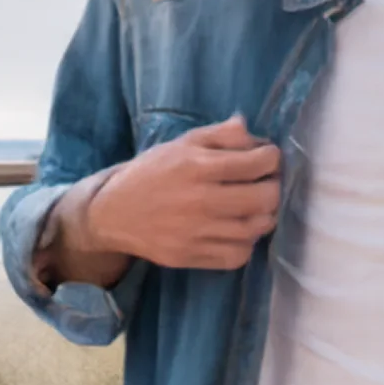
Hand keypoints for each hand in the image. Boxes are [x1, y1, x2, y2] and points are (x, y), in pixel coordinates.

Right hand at [83, 116, 282, 270]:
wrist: (111, 214)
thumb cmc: (152, 173)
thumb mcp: (182, 144)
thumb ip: (220, 135)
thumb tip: (249, 128)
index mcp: (196, 167)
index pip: (258, 163)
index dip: (271, 158)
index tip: (265, 158)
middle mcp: (198, 201)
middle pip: (264, 198)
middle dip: (273, 187)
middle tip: (265, 184)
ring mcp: (195, 233)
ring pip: (256, 229)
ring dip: (263, 216)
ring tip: (254, 207)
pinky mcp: (190, 256)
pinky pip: (238, 255)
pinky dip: (246, 243)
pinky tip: (238, 230)